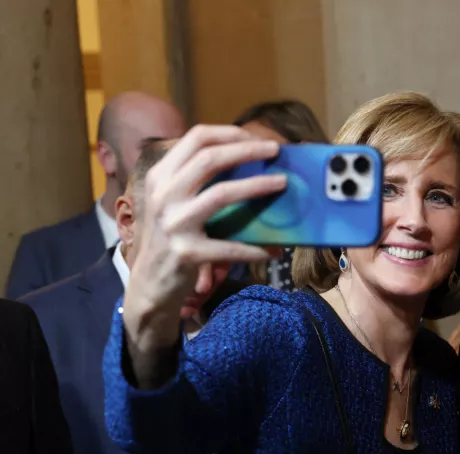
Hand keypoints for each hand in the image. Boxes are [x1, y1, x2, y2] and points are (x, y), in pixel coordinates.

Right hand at [122, 125, 286, 353]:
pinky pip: (231, 247)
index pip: (195, 139)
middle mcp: (163, 195)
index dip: (230, 133)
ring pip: (222, 194)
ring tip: (282, 184)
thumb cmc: (169, 239)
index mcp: (160, 176)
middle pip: (210, 158)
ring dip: (258, 186)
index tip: (257, 138)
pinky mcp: (187, 253)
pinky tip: (274, 249)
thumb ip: (193, 181)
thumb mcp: (171, 203)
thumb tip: (244, 162)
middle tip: (276, 150)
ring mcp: (174, 223)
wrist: (149, 284)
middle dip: (248, 150)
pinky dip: (256, 248)